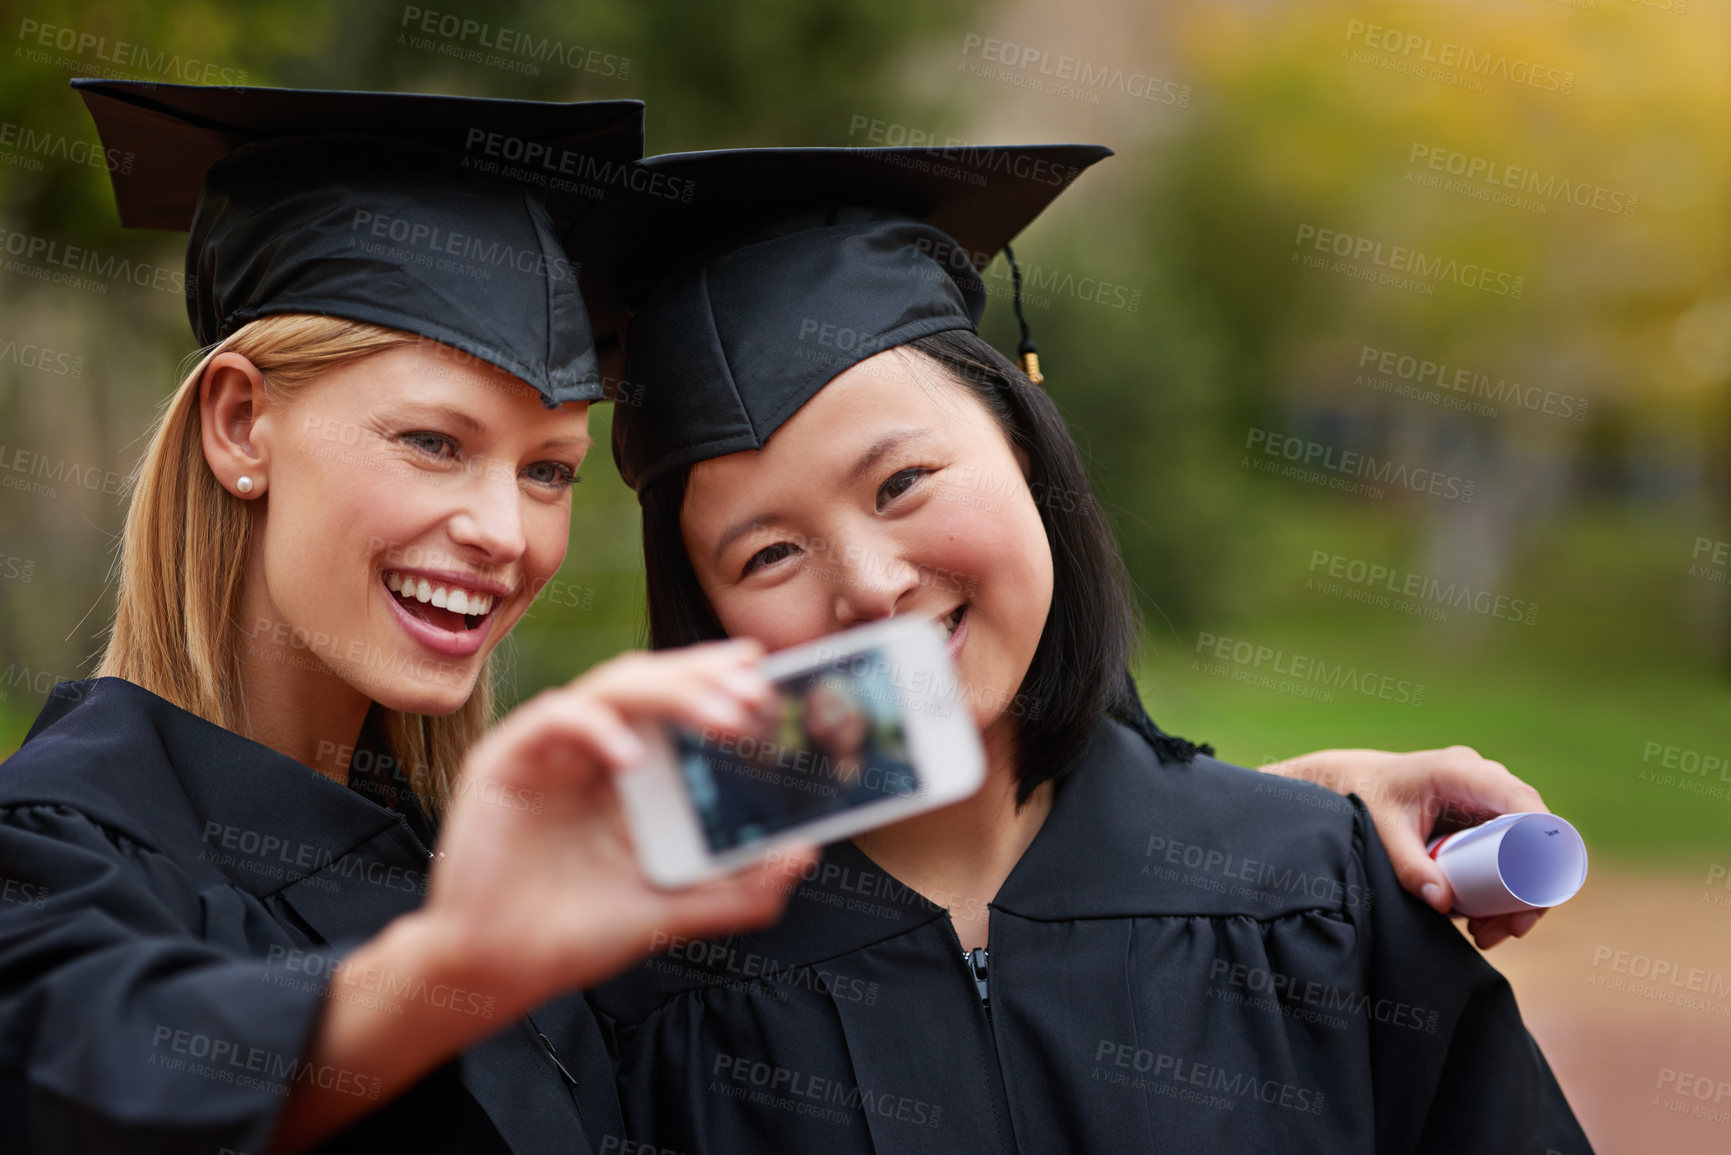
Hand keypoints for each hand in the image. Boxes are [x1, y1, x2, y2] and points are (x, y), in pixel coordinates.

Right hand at [419, 638, 817, 1017]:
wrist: (499, 970)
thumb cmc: (579, 933)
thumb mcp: (675, 910)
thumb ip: (741, 890)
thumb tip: (806, 854)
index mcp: (632, 771)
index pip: (679, 702)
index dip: (719, 678)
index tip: (767, 672)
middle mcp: (595, 749)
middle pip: (653, 682)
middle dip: (708, 679)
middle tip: (757, 695)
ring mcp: (551, 749)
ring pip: (614, 686)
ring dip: (673, 692)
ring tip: (723, 717)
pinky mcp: (508, 759)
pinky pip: (557, 718)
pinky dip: (599, 728)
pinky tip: (632, 757)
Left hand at [1263, 745, 1547, 949]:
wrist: (1346, 784)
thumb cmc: (1363, 797)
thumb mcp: (1382, 830)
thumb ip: (1408, 864)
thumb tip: (1443, 903)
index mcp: (1459, 771)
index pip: (1518, 799)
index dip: (1542, 838)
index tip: (1542, 885)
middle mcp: (1482, 782)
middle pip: (1534, 833)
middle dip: (1532, 885)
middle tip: (1512, 929)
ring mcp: (1485, 801)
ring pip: (1527, 850)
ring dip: (1519, 895)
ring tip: (1488, 934)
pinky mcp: (1482, 822)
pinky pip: (1510, 856)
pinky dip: (1504, 889)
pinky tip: (1482, 921)